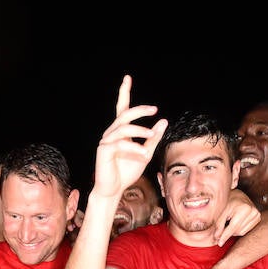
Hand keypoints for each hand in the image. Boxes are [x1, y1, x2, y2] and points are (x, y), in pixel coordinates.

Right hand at [92, 75, 165, 199]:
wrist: (113, 189)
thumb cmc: (127, 172)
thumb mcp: (145, 153)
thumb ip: (153, 138)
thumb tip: (164, 121)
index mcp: (120, 131)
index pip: (122, 108)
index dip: (124, 93)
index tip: (127, 78)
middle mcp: (111, 133)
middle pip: (124, 114)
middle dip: (139, 110)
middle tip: (154, 109)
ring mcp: (106, 141)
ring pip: (124, 128)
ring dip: (140, 130)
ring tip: (151, 135)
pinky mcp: (104, 150)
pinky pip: (121, 143)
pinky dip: (134, 147)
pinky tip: (143, 153)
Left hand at [213, 190, 260, 246]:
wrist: (238, 194)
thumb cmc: (229, 200)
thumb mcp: (221, 211)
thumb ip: (218, 224)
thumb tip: (216, 238)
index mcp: (244, 208)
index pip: (233, 227)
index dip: (224, 236)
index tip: (220, 243)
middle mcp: (253, 211)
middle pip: (237, 231)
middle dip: (228, 231)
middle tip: (222, 226)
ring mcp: (257, 215)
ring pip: (241, 232)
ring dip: (234, 230)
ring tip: (230, 220)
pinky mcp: (258, 218)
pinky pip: (246, 230)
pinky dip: (239, 229)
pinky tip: (237, 221)